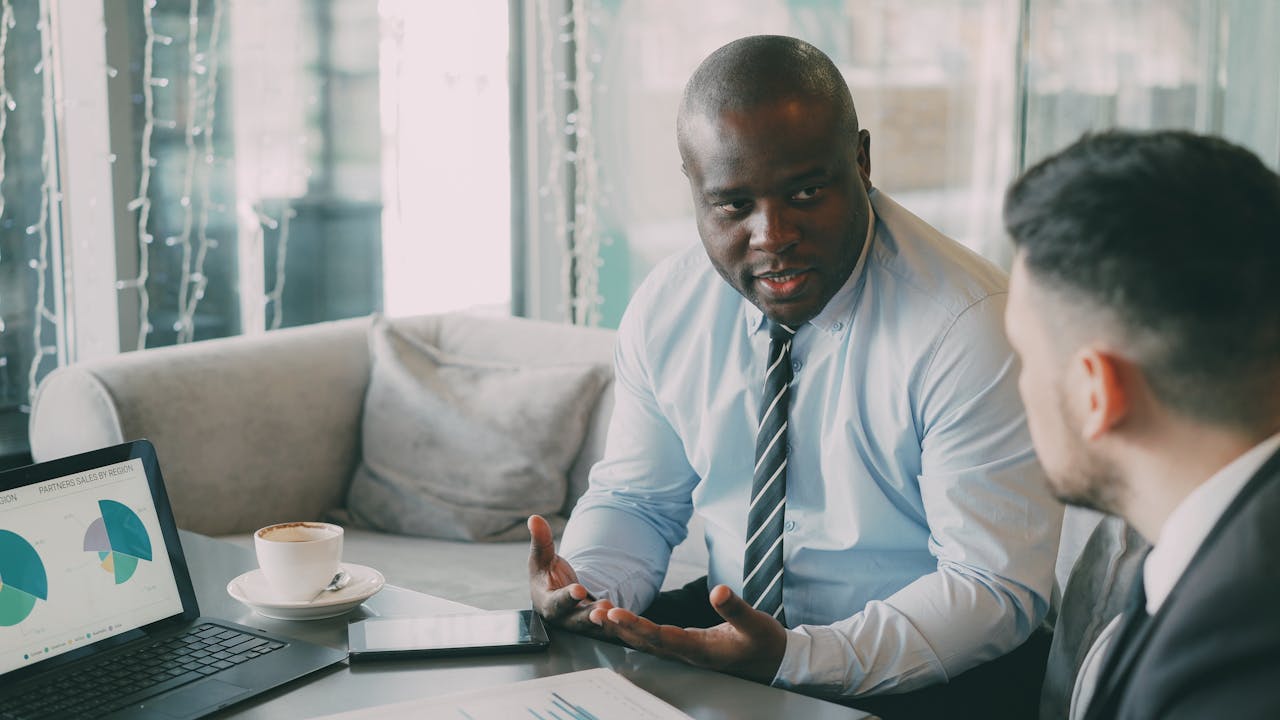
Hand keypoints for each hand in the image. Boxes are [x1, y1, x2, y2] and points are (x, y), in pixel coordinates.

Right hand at [527, 515, 616, 638]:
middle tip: (601, 610)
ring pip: (594, 626)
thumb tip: (534, 518)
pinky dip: (618, 625)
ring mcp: (582, 624)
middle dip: (589, 616)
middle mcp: (564, 618)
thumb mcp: (542, 558)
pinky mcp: (597, 626)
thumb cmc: (547, 576)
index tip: (579, 590)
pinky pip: (608, 627)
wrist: (557, 594)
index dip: (567, 597)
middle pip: (576, 620)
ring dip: (606, 622)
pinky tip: (630, 619)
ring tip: (615, 611)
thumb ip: (541, 540)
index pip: (556, 603)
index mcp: (547, 604)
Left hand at [600, 584, 787, 682]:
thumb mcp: (756, 623)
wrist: (775, 661)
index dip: (636, 625)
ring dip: (622, 629)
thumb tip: (718, 591)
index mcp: (701, 650)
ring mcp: (686, 652)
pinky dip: (635, 629)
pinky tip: (621, 620)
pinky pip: (654, 639)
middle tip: (594, 610)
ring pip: (646, 642)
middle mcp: (688, 653)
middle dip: (619, 627)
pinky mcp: (687, 646)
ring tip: (599, 612)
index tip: (614, 613)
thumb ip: (736, 609)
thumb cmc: (765, 642)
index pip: (661, 637)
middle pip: (645, 641)